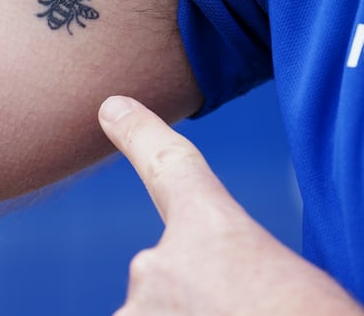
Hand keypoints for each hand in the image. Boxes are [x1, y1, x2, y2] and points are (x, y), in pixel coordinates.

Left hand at [98, 96, 362, 315]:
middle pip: (167, 283)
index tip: (110, 107)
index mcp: (213, 230)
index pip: (170, 167)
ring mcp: (137, 308)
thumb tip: (219, 296)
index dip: (140, 134)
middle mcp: (157, 262)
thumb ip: (240, 282)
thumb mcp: (293, 290)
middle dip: (200, 308)